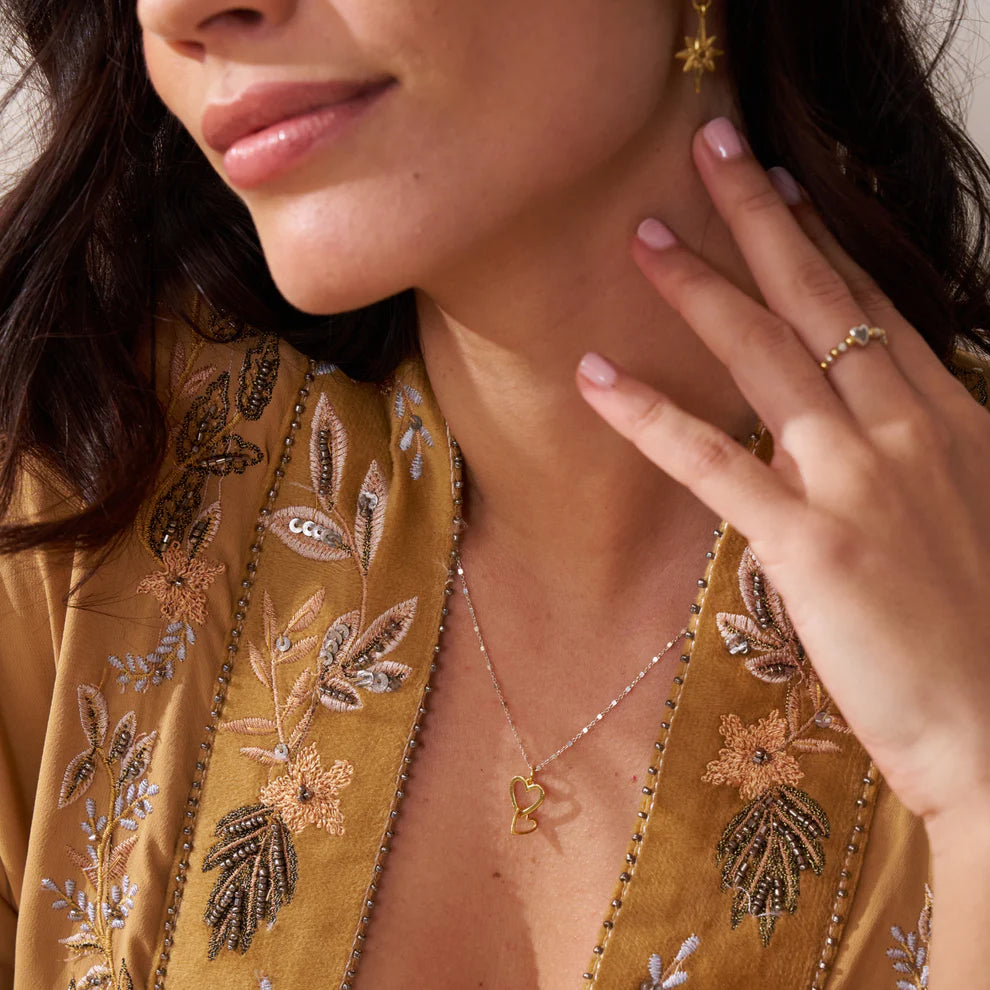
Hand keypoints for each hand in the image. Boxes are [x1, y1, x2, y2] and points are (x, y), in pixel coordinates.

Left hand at [576, 116, 989, 827]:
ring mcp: (859, 484)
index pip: (875, 306)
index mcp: (952, 422)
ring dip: (701, 289)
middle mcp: (907, 433)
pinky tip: (596, 376)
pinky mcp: (813, 546)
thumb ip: (913, 459)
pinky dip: (651, 416)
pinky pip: (715, 463)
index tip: (783, 188)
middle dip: (760, 219)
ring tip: (646, 236)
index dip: (824, 240)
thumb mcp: (969, 516)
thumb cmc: (989, 634)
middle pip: (822, 302)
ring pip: (767, 359)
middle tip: (712, 149)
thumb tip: (850, 426)